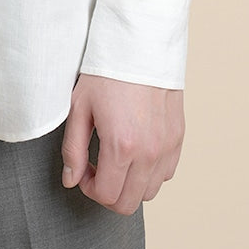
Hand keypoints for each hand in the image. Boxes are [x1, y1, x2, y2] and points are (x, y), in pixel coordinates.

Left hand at [60, 73, 183, 214]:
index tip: (84, 170)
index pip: (107, 196)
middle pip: (128, 203)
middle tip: (97, 169)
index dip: (89, 189)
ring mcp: (167, 146)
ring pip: (149, 192)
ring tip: (116, 160)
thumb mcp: (79, 107)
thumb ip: (73, 149)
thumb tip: (71, 181)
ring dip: (129, 185)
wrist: (140, 45)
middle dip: (108, 193)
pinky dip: (150, 173)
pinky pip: (167, 173)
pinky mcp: (178, 137)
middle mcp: (149, 152)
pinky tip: (135, 152)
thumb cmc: (107, 73)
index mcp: (122, 146)